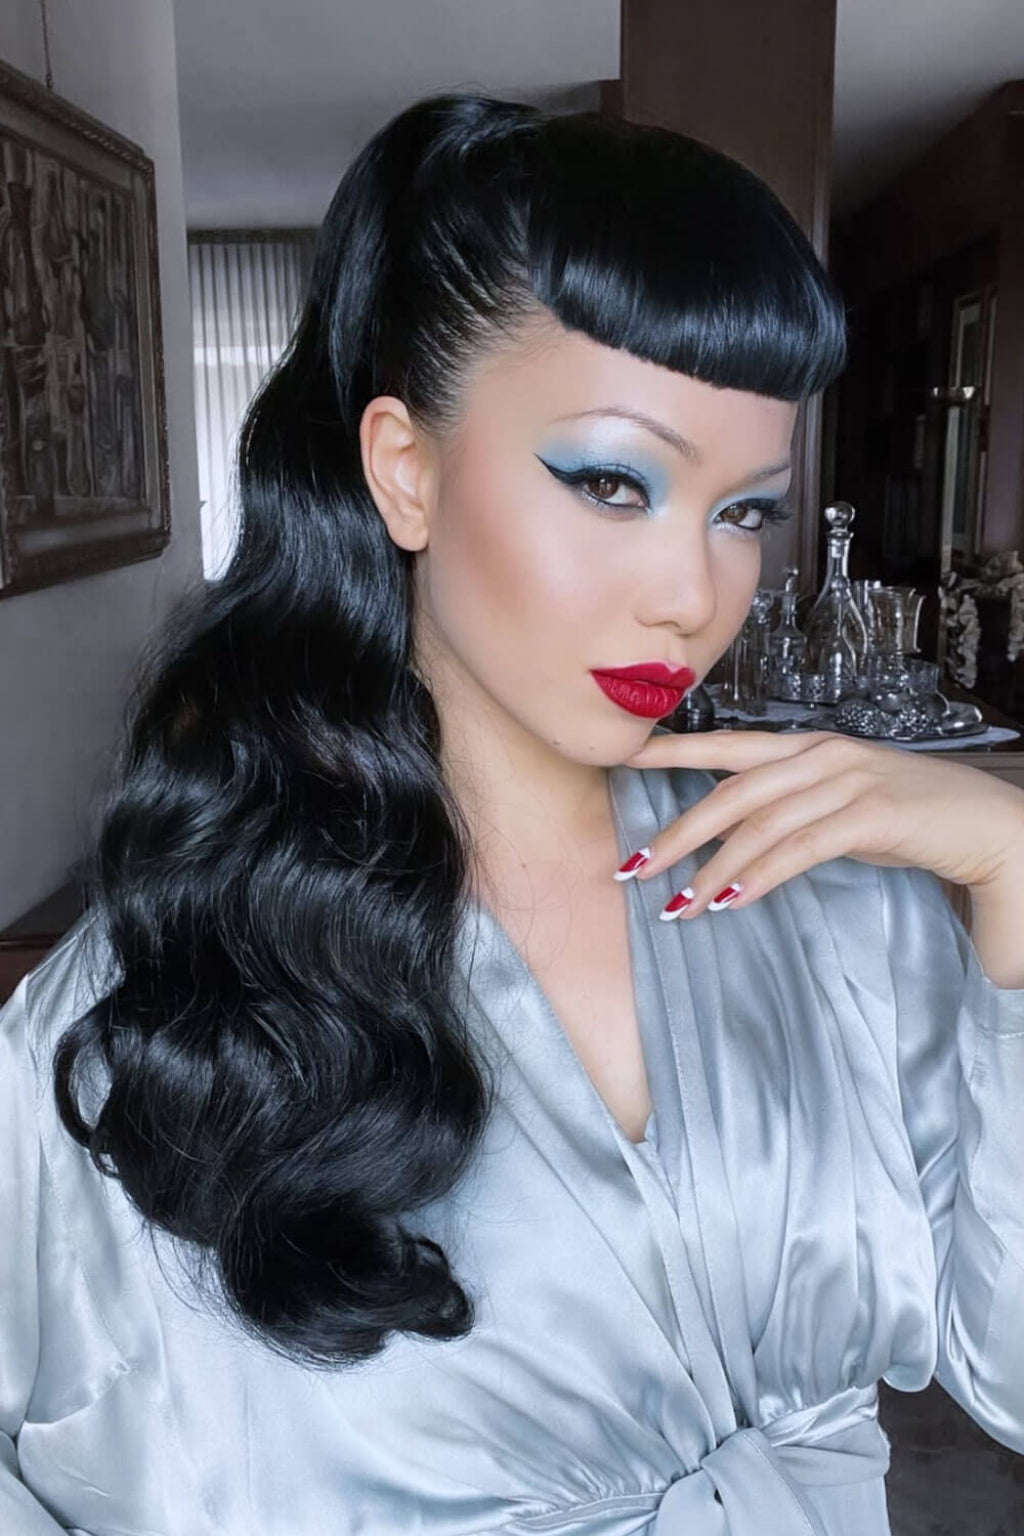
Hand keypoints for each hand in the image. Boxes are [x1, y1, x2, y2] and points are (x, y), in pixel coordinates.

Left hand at [616, 728, 1023, 920]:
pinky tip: (734, 900)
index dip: (676, 752)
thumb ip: (794, 811)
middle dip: (679, 831)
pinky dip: (762, 875)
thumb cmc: (912, 819)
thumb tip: (737, 844)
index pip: (730, 745)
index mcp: (811, 746)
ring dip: (714, 868)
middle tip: (636, 867)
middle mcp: (823, 755)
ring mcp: (848, 780)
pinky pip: (802, 846)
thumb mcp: (843, 805)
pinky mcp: (872, 814)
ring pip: (761, 824)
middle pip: (732, 791)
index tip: (627, 761)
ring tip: (681, 903)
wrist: (988, 826)